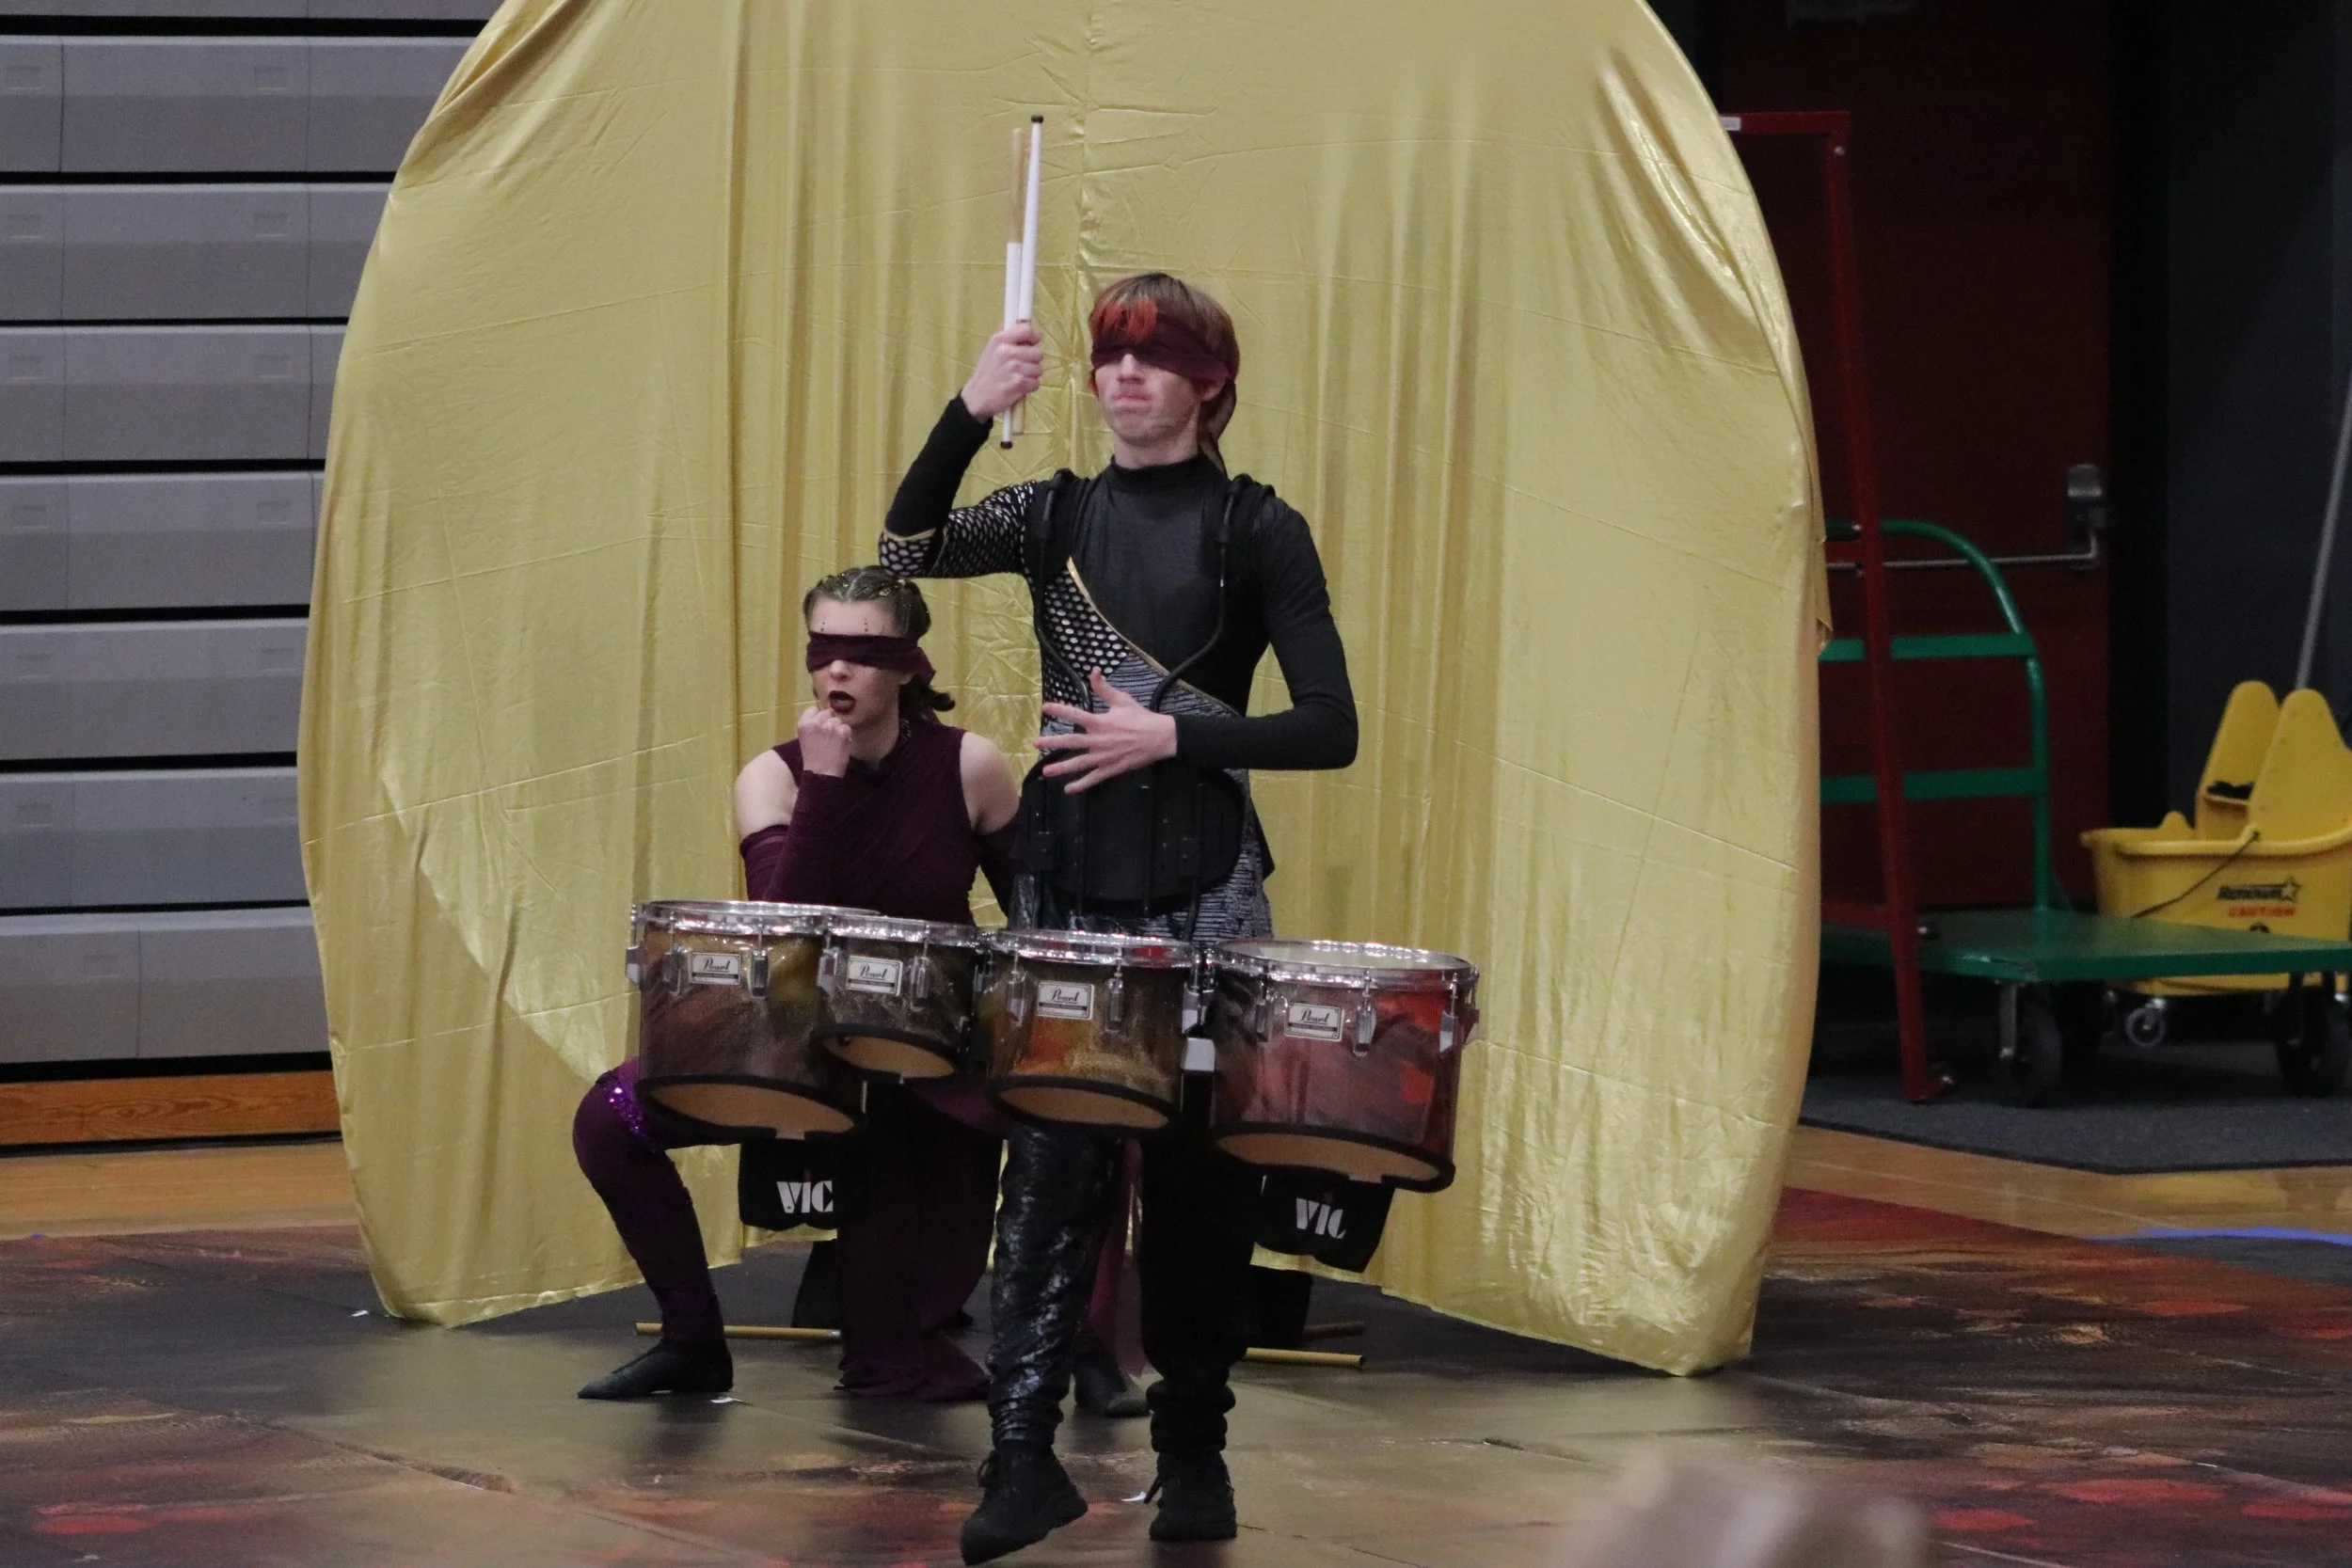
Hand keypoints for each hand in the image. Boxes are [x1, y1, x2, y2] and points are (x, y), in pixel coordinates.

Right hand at [796, 705, 854, 776]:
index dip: (818, 716)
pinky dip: (846, 736)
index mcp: (804, 724)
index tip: (820, 724)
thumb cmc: (812, 759)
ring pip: (838, 721)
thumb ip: (811, 725)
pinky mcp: (842, 732)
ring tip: (834, 742)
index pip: (813, 709)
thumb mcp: (805, 738)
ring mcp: (830, 726)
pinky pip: (847, 727)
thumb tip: (822, 715)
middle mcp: (816, 722)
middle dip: (830, 721)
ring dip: (838, 729)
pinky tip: (840, 745)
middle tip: (829, 735)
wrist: (821, 774)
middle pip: (828, 712)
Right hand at [959, 323, 1044, 420]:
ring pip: (1039, 369)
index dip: (1035, 336)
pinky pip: (1037, 382)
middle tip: (1023, 366)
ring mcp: (1013, 368)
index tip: (1032, 343)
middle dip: (1034, 361)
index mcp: (999, 340)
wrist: (976, 398)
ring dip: (1032, 375)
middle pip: (1038, 352)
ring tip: (1019, 377)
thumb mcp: (991, 349)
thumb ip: (1007, 336)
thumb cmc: (986, 372)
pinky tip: (1020, 386)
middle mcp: (1007, 352)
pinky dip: (1031, 386)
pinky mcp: (1018, 384)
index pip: (1027, 330)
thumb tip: (1021, 321)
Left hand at [1037, 671, 1178, 792]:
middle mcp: (1099, 740)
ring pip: (1079, 763)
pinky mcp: (1111, 768)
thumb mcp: (1122, 699)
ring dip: (1062, 768)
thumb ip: (1104, 688)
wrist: (1160, 737)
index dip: (1059, 710)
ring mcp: (1104, 756)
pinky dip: (1081, 784)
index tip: (1045, 708)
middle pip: (1071, 741)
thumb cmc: (1141, 717)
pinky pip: (1094, 778)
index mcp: (1100, 722)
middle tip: (1036, 743)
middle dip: (1052, 742)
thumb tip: (1094, 671)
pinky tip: (1068, 789)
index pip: (1075, 714)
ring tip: (1046, 772)